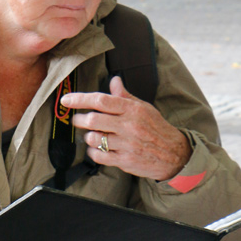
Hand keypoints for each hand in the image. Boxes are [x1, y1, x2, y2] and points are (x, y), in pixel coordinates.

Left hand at [61, 76, 190, 181]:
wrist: (174, 154)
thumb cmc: (156, 128)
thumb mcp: (144, 108)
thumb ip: (125, 96)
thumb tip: (114, 80)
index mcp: (132, 110)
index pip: (101, 101)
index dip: (80, 99)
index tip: (66, 100)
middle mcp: (129, 126)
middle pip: (93, 120)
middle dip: (80, 119)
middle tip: (78, 119)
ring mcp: (126, 144)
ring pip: (94, 138)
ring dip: (88, 136)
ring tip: (91, 135)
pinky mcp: (124, 160)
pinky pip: (99, 156)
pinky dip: (93, 152)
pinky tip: (97, 148)